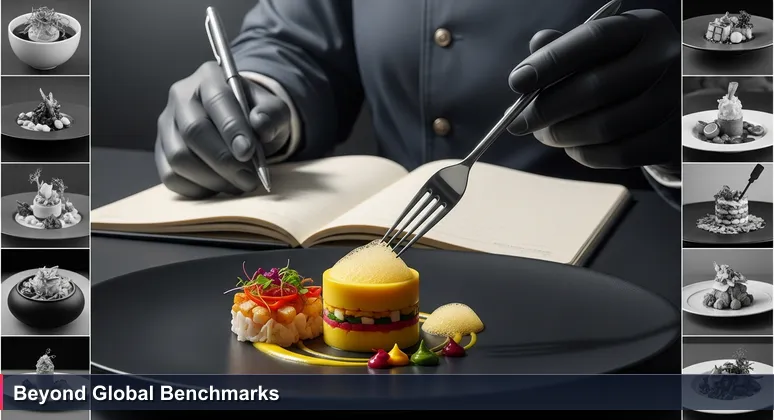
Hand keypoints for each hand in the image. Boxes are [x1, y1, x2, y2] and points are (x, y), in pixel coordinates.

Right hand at [155, 61, 289, 197]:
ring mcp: (167, 124)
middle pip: (194, 131)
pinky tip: (218, 186)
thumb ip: (272, 114)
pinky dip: (197, 188)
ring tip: (238, 184)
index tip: (248, 153)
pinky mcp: (161, 150)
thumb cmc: (255, 117)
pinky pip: (171, 176)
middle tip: (249, 180)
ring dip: (212, 179)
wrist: (239, 127)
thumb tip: (260, 125)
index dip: (232, 128)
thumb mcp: (274, 111)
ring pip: (179, 158)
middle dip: (224, 161)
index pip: (217, 101)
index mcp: (210, 77)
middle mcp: (181, 96)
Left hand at [507, 10, 679, 168]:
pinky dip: (586, 154)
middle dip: (547, 109)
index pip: (592, 38)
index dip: (551, 61)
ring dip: (563, 135)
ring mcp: (675, 101)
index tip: (517, 83)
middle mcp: (666, 59)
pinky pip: (619, 154)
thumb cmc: (622, 71)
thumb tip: (537, 44)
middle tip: (518, 122)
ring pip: (604, 126)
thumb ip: (567, 46)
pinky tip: (572, 147)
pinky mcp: (673, 138)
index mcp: (644, 27)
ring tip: (544, 134)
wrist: (674, 105)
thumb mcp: (601, 51)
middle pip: (595, 88)